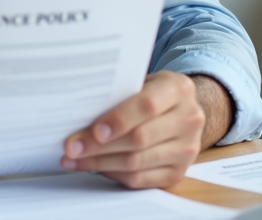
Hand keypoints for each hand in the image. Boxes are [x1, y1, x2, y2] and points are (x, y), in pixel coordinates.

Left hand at [59, 72, 230, 188]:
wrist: (184, 110)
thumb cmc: (153, 92)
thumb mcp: (143, 81)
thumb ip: (120, 93)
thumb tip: (79, 112)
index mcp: (178, 89)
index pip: (147, 106)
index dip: (119, 120)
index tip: (94, 130)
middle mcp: (189, 119)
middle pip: (139, 139)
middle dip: (100, 146)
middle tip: (72, 148)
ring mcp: (187, 149)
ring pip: (137, 162)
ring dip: (100, 163)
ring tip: (74, 160)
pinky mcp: (179, 172)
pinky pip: (141, 179)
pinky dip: (113, 175)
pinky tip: (94, 168)